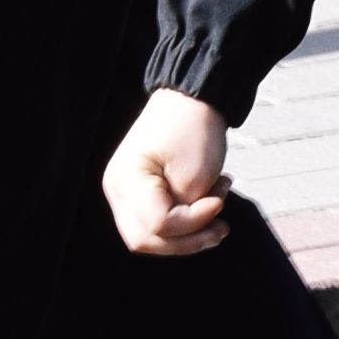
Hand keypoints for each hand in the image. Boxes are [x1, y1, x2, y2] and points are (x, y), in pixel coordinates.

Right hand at [104, 89, 233, 258]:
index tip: (221, 200)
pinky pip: (156, 223)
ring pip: (151, 237)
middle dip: (188, 241)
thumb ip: (189, 211)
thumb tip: (190, 232)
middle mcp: (117, 190)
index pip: (158, 224)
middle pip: (146, 239)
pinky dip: (184, 222)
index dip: (193, 221)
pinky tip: (210, 206)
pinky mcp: (138, 195)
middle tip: (222, 228)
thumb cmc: (193, 128)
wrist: (191, 98)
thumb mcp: (196, 173)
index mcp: (127, 180)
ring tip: (219, 210)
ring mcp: (124, 193)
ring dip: (188, 233)